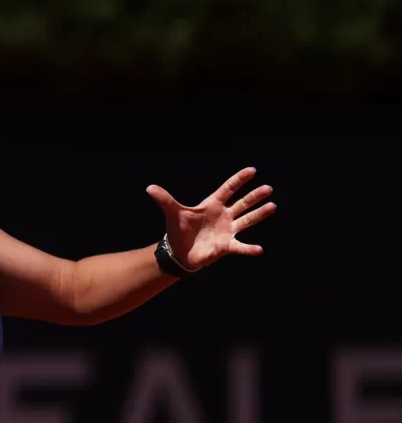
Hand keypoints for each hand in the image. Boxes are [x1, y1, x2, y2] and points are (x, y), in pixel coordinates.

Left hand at [146, 167, 275, 269]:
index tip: (252, 170)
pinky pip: (240, 247)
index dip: (239, 180)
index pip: (228, 189)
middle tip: (268, 188)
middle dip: (254, 196)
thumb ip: (165, 200)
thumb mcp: (173, 213)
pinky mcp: (226, 246)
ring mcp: (227, 230)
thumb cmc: (178, 230)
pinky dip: (249, 249)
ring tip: (272, 206)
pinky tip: (259, 249)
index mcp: (212, 205)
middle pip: (242, 203)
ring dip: (259, 214)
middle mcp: (223, 216)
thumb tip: (149, 188)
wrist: (179, 252)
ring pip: (246, 220)